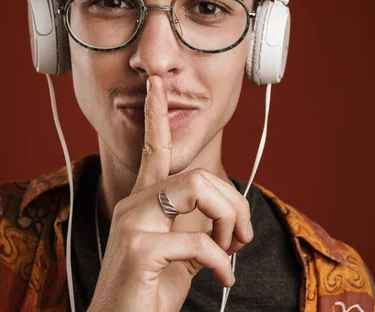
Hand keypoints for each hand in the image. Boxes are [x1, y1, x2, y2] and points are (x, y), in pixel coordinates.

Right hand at [88, 75, 253, 311]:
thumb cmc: (150, 291)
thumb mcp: (182, 255)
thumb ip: (200, 229)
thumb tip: (233, 222)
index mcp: (143, 200)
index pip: (152, 148)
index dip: (155, 115)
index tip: (157, 84)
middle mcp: (133, 203)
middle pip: (198, 174)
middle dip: (233, 204)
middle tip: (241, 238)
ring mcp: (132, 223)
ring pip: (197, 190)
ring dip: (228, 223)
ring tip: (229, 254)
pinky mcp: (139, 249)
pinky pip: (198, 241)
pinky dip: (220, 263)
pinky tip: (222, 280)